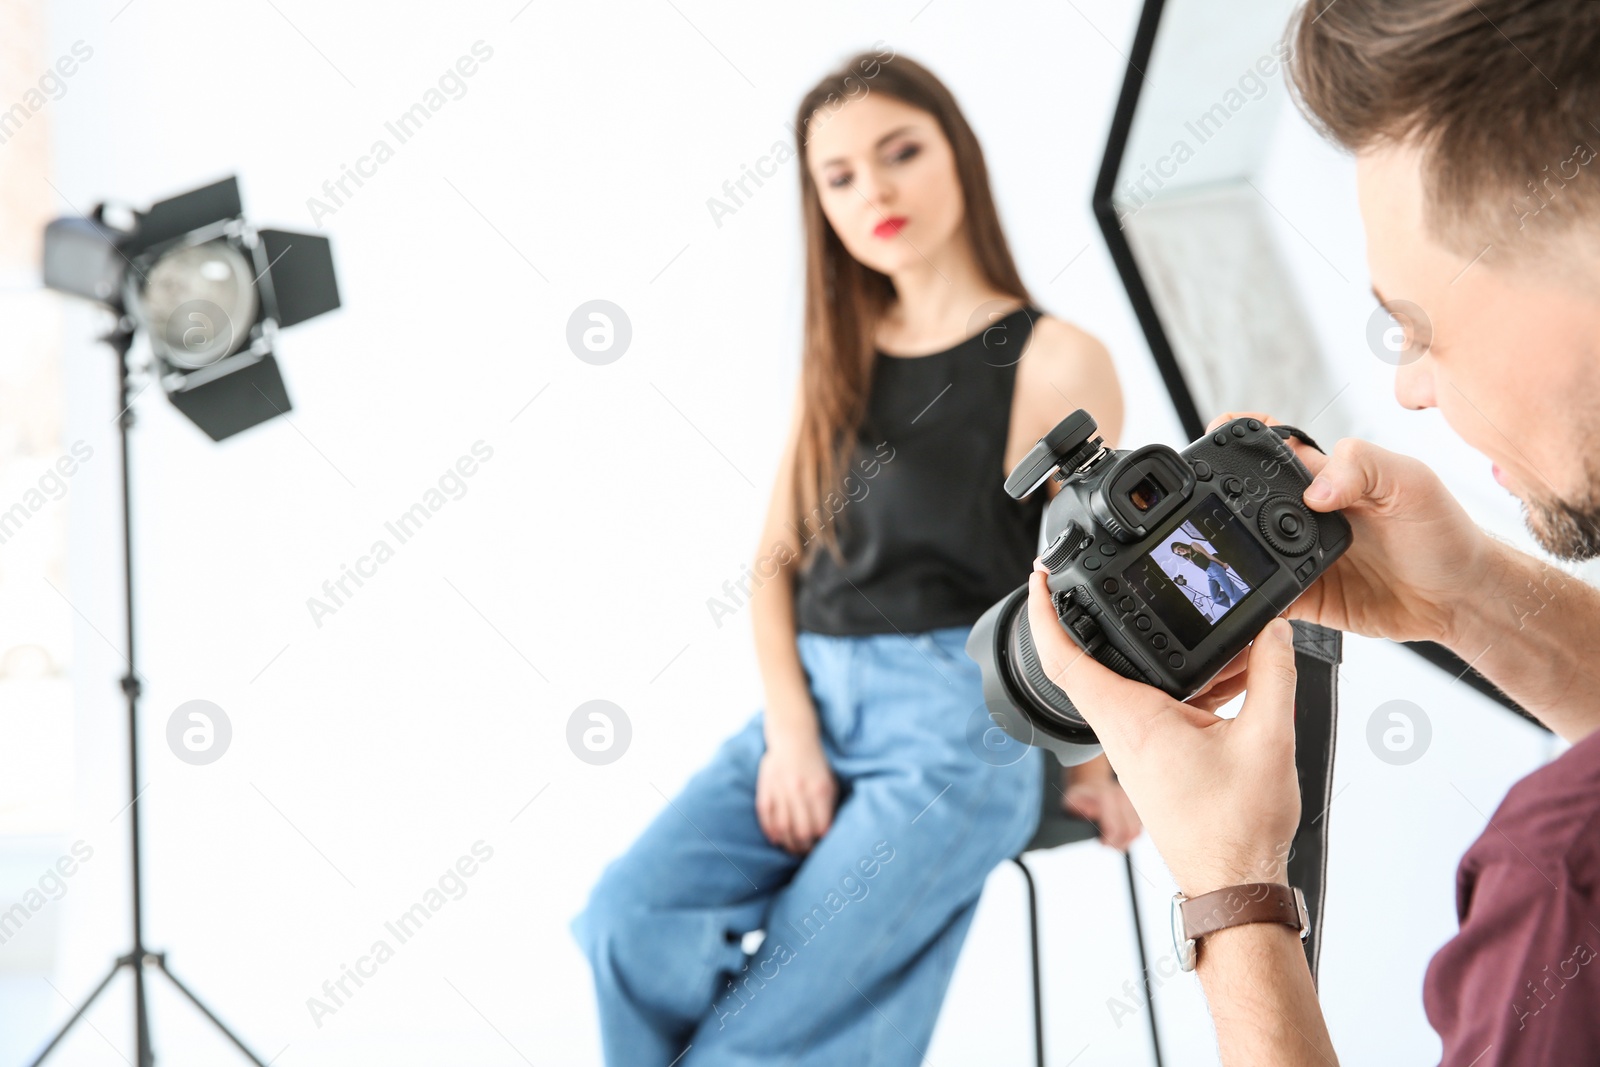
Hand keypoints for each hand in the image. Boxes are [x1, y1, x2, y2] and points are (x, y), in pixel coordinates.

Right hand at [755, 721, 837, 854]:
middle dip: (804, 848)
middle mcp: (799, 791)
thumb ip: (828, 807)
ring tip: (792, 849)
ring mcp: (780, 790)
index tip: (820, 848)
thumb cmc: (816, 764)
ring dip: (788, 844)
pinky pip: (766, 816)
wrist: (793, 738)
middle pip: (802, 832)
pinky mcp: (766, 788)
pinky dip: (771, 832)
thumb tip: (826, 834)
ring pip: (783, 828)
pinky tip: (776, 839)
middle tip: (806, 853)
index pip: (820, 828)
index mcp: (820, 790)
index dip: (820, 843)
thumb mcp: (829, 783)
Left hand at [1028, 564, 1298, 895]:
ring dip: (1164, 649)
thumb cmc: (1236, 829)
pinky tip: (1233, 672)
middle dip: (1106, 613)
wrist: (1235, 883)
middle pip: (1096, 658)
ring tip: (1209, 623)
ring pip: (1137, 679)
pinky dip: (1189, 680)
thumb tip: (1276, 630)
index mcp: (1131, 720)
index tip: (1038, 577)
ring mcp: (1137, 745)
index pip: (1065, 657)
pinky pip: (1161, 702)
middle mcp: (1123, 730)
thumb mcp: (1268, 738)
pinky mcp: (1156, 756)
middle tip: (1115, 575)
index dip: (1045, 613)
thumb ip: (1273, 675)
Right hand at [1209, 412, 1492, 645]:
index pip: (1268, 448)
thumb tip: (1315, 491)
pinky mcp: (1302, 595)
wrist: (1459, 597)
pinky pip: (1263, 596)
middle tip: (1210, 508)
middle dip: (1219, 500)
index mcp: (1324, 475)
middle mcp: (1303, 513)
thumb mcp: (1411, 482)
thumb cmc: (1442, 532)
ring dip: (1231, 553)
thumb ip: (1363, 468)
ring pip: (1245, 550)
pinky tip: (1244, 597)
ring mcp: (1297, 555)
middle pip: (1243, 500)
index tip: (1220, 436)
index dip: (1240, 438)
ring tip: (1220, 553)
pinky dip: (1249, 599)